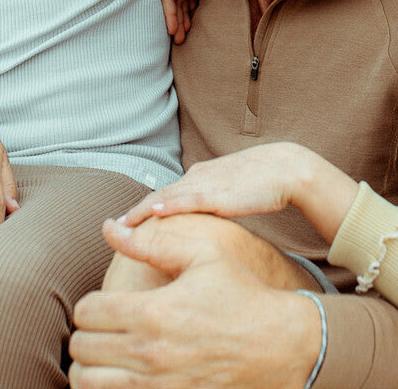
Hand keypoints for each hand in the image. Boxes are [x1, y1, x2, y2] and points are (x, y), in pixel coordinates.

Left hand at [69, 219, 320, 388]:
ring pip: (87, 382)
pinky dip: (105, 388)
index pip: (87, 312)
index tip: (103, 302)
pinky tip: (118, 374)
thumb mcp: (204, 254)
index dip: (89, 304)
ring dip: (88, 366)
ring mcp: (156, 386)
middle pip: (81, 349)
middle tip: (102, 326)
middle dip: (85, 334)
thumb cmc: (240, 294)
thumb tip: (109, 226)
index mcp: (154, 312)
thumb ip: (152, 242)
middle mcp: (149, 354)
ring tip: (104, 353)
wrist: (276, 345)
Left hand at [121, 142, 356, 244]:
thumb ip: (211, 201)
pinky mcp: (220, 194)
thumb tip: (198, 220)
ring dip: (142, 212)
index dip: (142, 210)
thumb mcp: (229, 191)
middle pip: (158, 196)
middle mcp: (197, 178)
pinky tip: (154, 214)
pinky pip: (189, 201)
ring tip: (121, 226)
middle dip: (134, 213)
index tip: (123, 225)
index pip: (164, 195)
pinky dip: (169, 206)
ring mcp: (207, 185)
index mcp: (198, 177)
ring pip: (167, 198)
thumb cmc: (262, 182)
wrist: (287, 168)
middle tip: (110, 229)